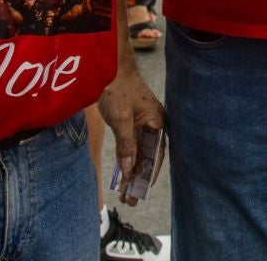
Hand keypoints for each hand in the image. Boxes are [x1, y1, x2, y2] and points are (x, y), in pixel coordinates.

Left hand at [96, 71, 166, 205]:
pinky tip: (123, 174)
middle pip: (149, 157)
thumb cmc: (118, 87)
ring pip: (140, 154)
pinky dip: (128, 161)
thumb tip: (130, 168)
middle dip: (140, 178)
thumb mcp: (121, 117)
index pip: (156, 154)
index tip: (142, 191)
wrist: (109, 67)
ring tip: (125, 193)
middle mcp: (154, 124)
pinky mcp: (133, 123)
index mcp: (157, 121)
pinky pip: (133, 147)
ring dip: (133, 172)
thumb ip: (126, 144)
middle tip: (131, 200)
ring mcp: (144, 124)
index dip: (149, 174)